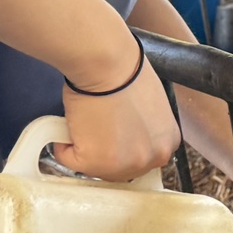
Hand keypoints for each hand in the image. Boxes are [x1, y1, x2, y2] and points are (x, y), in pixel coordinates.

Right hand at [53, 59, 182, 182]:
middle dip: (104, 151)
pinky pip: (70, 160)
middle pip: (121, 169)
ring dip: (84, 148)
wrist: (108, 63)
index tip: (112, 134)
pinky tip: (72, 123)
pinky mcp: (95, 162)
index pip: (143, 158)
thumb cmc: (125, 72)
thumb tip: (126, 136)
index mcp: (168, 143)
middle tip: (95, 127)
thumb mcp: (152, 107)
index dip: (123, 145)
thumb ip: (146, 128)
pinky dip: (64, 145)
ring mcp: (124, 164)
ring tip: (85, 122)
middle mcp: (152, 159)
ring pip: (95, 167)